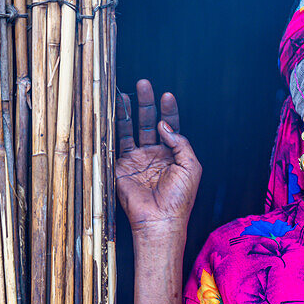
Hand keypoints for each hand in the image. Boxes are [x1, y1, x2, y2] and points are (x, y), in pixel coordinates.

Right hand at [115, 79, 201, 237]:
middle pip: (149, 123)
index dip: (168, 111)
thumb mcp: (191, 166)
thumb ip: (181, 142)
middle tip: (144, 85)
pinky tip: (113, 112)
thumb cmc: (179, 198)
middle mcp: (154, 155)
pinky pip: (117, 143)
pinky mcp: (121, 166)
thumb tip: (164, 125)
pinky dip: (114, 128)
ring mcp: (137, 160)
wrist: (160, 219)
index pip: (170, 126)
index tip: (166, 95)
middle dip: (146, 104)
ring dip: (128, 112)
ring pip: (131, 129)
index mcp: (173, 155)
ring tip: (125, 94)